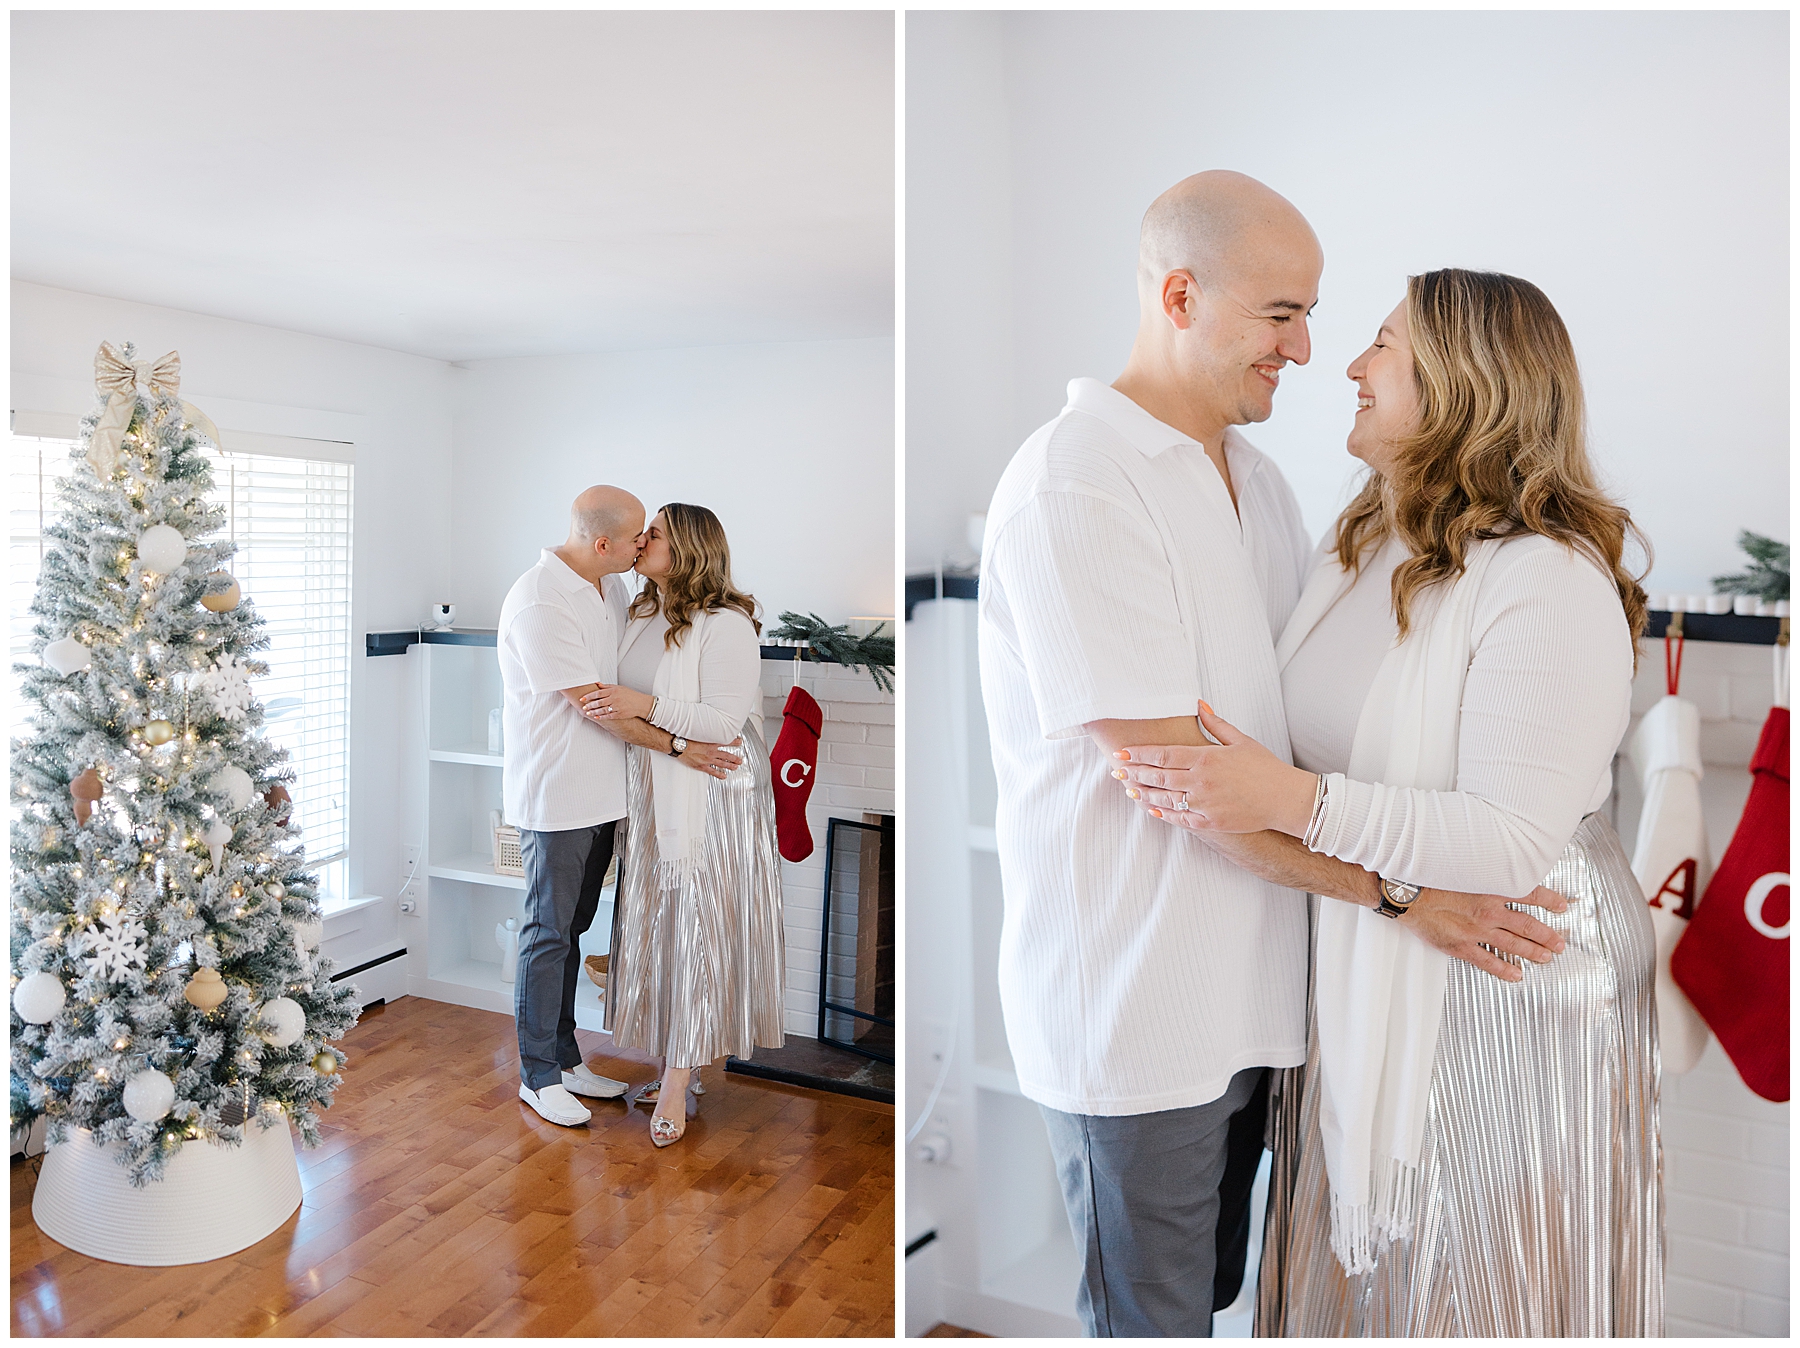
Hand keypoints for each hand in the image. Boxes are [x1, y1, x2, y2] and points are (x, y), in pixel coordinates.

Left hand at [581, 684, 653, 722]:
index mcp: (614, 691)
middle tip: (583, 707)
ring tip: (588, 713)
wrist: (641, 703)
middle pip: (599, 702)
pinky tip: (596, 717)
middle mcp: (615, 698)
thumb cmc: (630, 695)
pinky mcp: (620, 714)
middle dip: (590, 705)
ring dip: (594, 712)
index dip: (589, 696)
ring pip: (602, 710)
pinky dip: (601, 717)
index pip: (598, 693)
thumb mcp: (619, 688)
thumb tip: (597, 684)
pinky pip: (608, 716)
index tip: (582, 698)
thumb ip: (607, 686)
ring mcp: (617, 707)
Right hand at [681, 737, 743, 779]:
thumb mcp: (699, 733)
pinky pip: (713, 771)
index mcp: (711, 743)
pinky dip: (719, 774)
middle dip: (735, 758)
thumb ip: (707, 732)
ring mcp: (707, 760)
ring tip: (735, 767)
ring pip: (722, 764)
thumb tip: (711, 727)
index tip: (740, 742)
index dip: (734, 742)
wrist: (679, 746)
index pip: (726, 742)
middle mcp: (711, 752)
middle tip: (740, 760)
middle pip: (727, 756)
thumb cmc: (687, 739)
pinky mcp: (702, 766)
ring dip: (730, 766)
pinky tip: (724, 776)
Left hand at [1112, 701, 1315, 834]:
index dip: (1139, 754)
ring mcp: (1204, 804)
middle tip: (1116, 769)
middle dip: (1134, 772)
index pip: (1163, 755)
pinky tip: (1150, 808)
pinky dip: (1162, 813)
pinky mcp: (1210, 822)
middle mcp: (1201, 782)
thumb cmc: (1265, 768)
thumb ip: (1216, 724)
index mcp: (1206, 759)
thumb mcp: (1241, 740)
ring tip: (1127, 788)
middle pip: (1158, 776)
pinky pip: (1179, 818)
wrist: (1285, 800)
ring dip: (1143, 793)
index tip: (1122, 752)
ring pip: (1164, 799)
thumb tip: (1198, 705)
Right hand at [1400, 884, 1570, 982]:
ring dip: (1534, 952)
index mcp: (1489, 889)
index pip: (1530, 894)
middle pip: (1528, 925)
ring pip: (1514, 945)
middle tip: (1560, 942)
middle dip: (1548, 935)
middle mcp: (1488, 912)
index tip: (1562, 905)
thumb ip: (1483, 870)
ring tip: (1546, 957)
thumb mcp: (1462, 867)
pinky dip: (1504, 969)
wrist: (1405, 894)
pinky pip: (1488, 962)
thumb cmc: (1429, 879)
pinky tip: (1515, 974)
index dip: (1550, 900)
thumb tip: (1498, 866)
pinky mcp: (1461, 946)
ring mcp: (1476, 931)